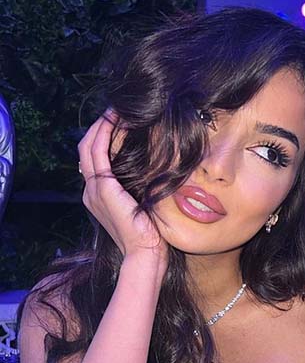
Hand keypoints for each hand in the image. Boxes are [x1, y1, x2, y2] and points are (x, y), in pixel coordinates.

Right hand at [78, 110, 167, 268]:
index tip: (120, 121)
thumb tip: (159, 170)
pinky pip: (98, 151)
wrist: (145, 253)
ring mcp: (94, 190)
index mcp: (99, 196)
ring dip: (101, 125)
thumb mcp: (144, 205)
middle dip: (100, 126)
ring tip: (115, 109)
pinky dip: (105, 133)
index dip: (103, 138)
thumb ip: (142, 189)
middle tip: (116, 109)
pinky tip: (116, 120)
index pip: (94, 159)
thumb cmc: (152, 234)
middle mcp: (91, 191)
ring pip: (89, 145)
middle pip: (86, 148)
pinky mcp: (103, 188)